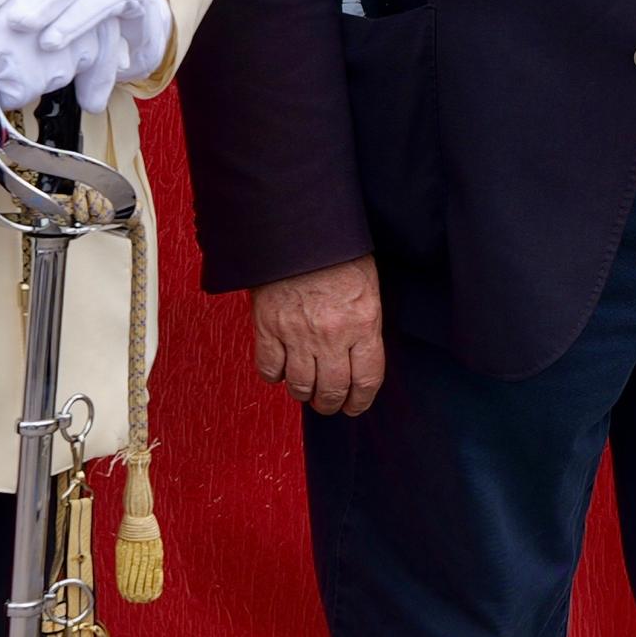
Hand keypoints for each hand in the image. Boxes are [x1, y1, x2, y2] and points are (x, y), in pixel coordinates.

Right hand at [251, 257, 385, 416]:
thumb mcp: (367, 288)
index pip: (366, 380)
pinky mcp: (268, 327)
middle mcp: (332, 334)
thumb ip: (364, 326)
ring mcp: (298, 333)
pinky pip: (269, 370)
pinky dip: (275, 377)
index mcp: (363, 323)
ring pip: (300, 386)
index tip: (354, 407)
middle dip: (330, 404)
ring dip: (303, 394)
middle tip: (328, 403)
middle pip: (332, 390)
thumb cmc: (336, 253)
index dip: (360, 401)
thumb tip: (358, 359)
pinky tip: (281, 370)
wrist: (298, 230)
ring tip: (305, 390)